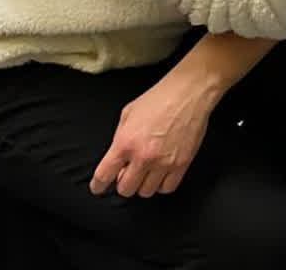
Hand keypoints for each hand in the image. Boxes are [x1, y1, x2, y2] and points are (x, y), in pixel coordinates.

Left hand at [90, 68, 218, 198]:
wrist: (187, 93)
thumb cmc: (158, 99)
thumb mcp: (128, 114)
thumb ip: (119, 138)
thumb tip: (117, 159)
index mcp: (125, 143)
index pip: (104, 175)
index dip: (98, 185)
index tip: (98, 187)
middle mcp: (143, 156)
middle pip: (126, 189)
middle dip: (124, 183)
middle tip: (129, 173)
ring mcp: (163, 162)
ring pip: (146, 192)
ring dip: (144, 184)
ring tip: (147, 171)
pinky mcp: (181, 164)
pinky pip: (167, 188)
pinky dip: (162, 184)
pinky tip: (162, 173)